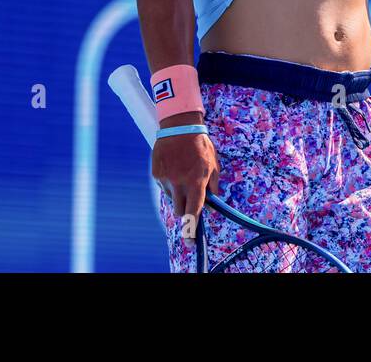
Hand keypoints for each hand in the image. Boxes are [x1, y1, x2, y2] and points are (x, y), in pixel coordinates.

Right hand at [151, 115, 220, 244]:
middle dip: (185, 210)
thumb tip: (211, 201)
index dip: (191, 229)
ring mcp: (166, 179)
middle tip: (189, 197)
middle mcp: (180, 183)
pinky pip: (164, 187)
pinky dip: (169, 183)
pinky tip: (174, 168)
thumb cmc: (200, 145)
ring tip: (182, 174)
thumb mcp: (213, 164)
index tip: (190, 242)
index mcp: (196, 182)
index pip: (194, 212)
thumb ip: (213, 185)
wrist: (179, 127)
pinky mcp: (156, 174)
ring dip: (178, 194)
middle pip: (180, 210)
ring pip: (172, 198)